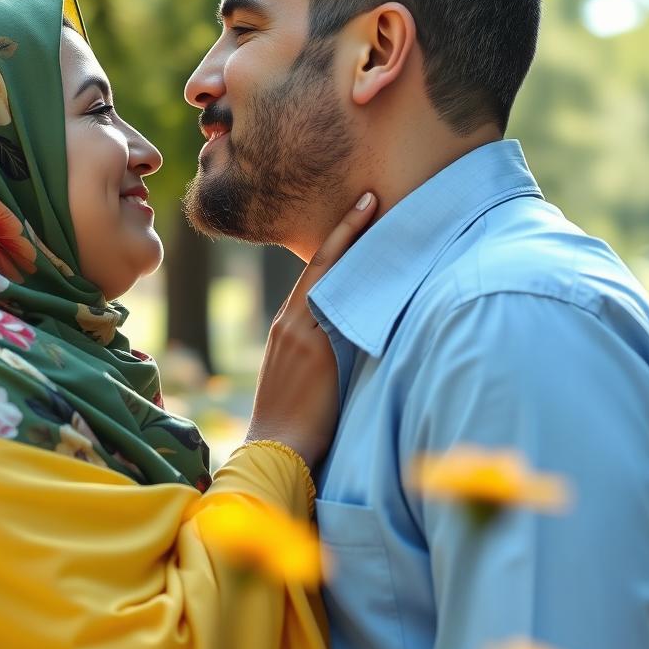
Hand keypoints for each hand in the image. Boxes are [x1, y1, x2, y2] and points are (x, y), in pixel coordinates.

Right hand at [246, 192, 377, 468]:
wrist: (274, 452)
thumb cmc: (293, 427)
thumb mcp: (304, 381)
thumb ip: (323, 355)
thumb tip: (355, 343)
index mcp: (285, 329)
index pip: (314, 276)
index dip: (336, 244)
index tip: (358, 215)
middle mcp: (288, 322)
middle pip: (321, 265)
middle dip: (346, 229)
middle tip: (371, 196)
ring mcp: (298, 331)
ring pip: (328, 274)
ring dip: (352, 240)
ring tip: (375, 208)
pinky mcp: (312, 346)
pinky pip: (333, 298)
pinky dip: (351, 270)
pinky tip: (371, 250)